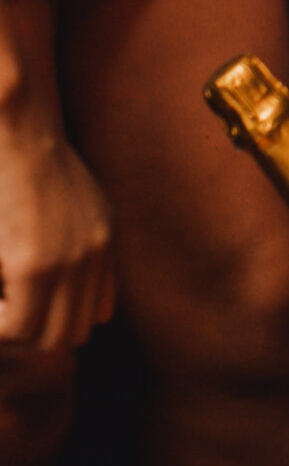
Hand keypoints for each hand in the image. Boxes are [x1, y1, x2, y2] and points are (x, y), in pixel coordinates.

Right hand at [0, 99, 114, 350]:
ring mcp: (71, 261)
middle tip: (4, 312)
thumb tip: (37, 280)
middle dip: (35, 333)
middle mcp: (96, 253)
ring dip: (15, 333)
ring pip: (48, 339)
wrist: (17, 126)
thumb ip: (66, 236)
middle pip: (74, 330)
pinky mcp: (36, 265)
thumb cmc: (22, 155)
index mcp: (102, 237)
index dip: (58, 317)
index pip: (98, 309)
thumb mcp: (59, 197)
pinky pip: (17, 327)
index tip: (25, 307)